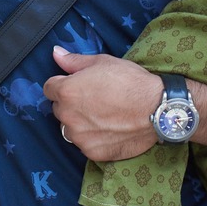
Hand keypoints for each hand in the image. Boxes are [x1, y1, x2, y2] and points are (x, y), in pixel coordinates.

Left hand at [42, 46, 160, 161]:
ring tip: (103, 115)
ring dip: (80, 122)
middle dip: (72, 104)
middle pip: (59, 109)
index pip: (49, 88)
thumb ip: (74, 61)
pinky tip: (110, 129)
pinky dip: (93, 138)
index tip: (78, 85)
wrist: (157, 109)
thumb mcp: (103, 62)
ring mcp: (79, 137)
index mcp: (67, 92)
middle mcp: (68, 116)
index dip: (63, 84)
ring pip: (70, 128)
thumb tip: (55, 53)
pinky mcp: (92, 152)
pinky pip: (84, 143)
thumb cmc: (131, 82)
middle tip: (95, 99)